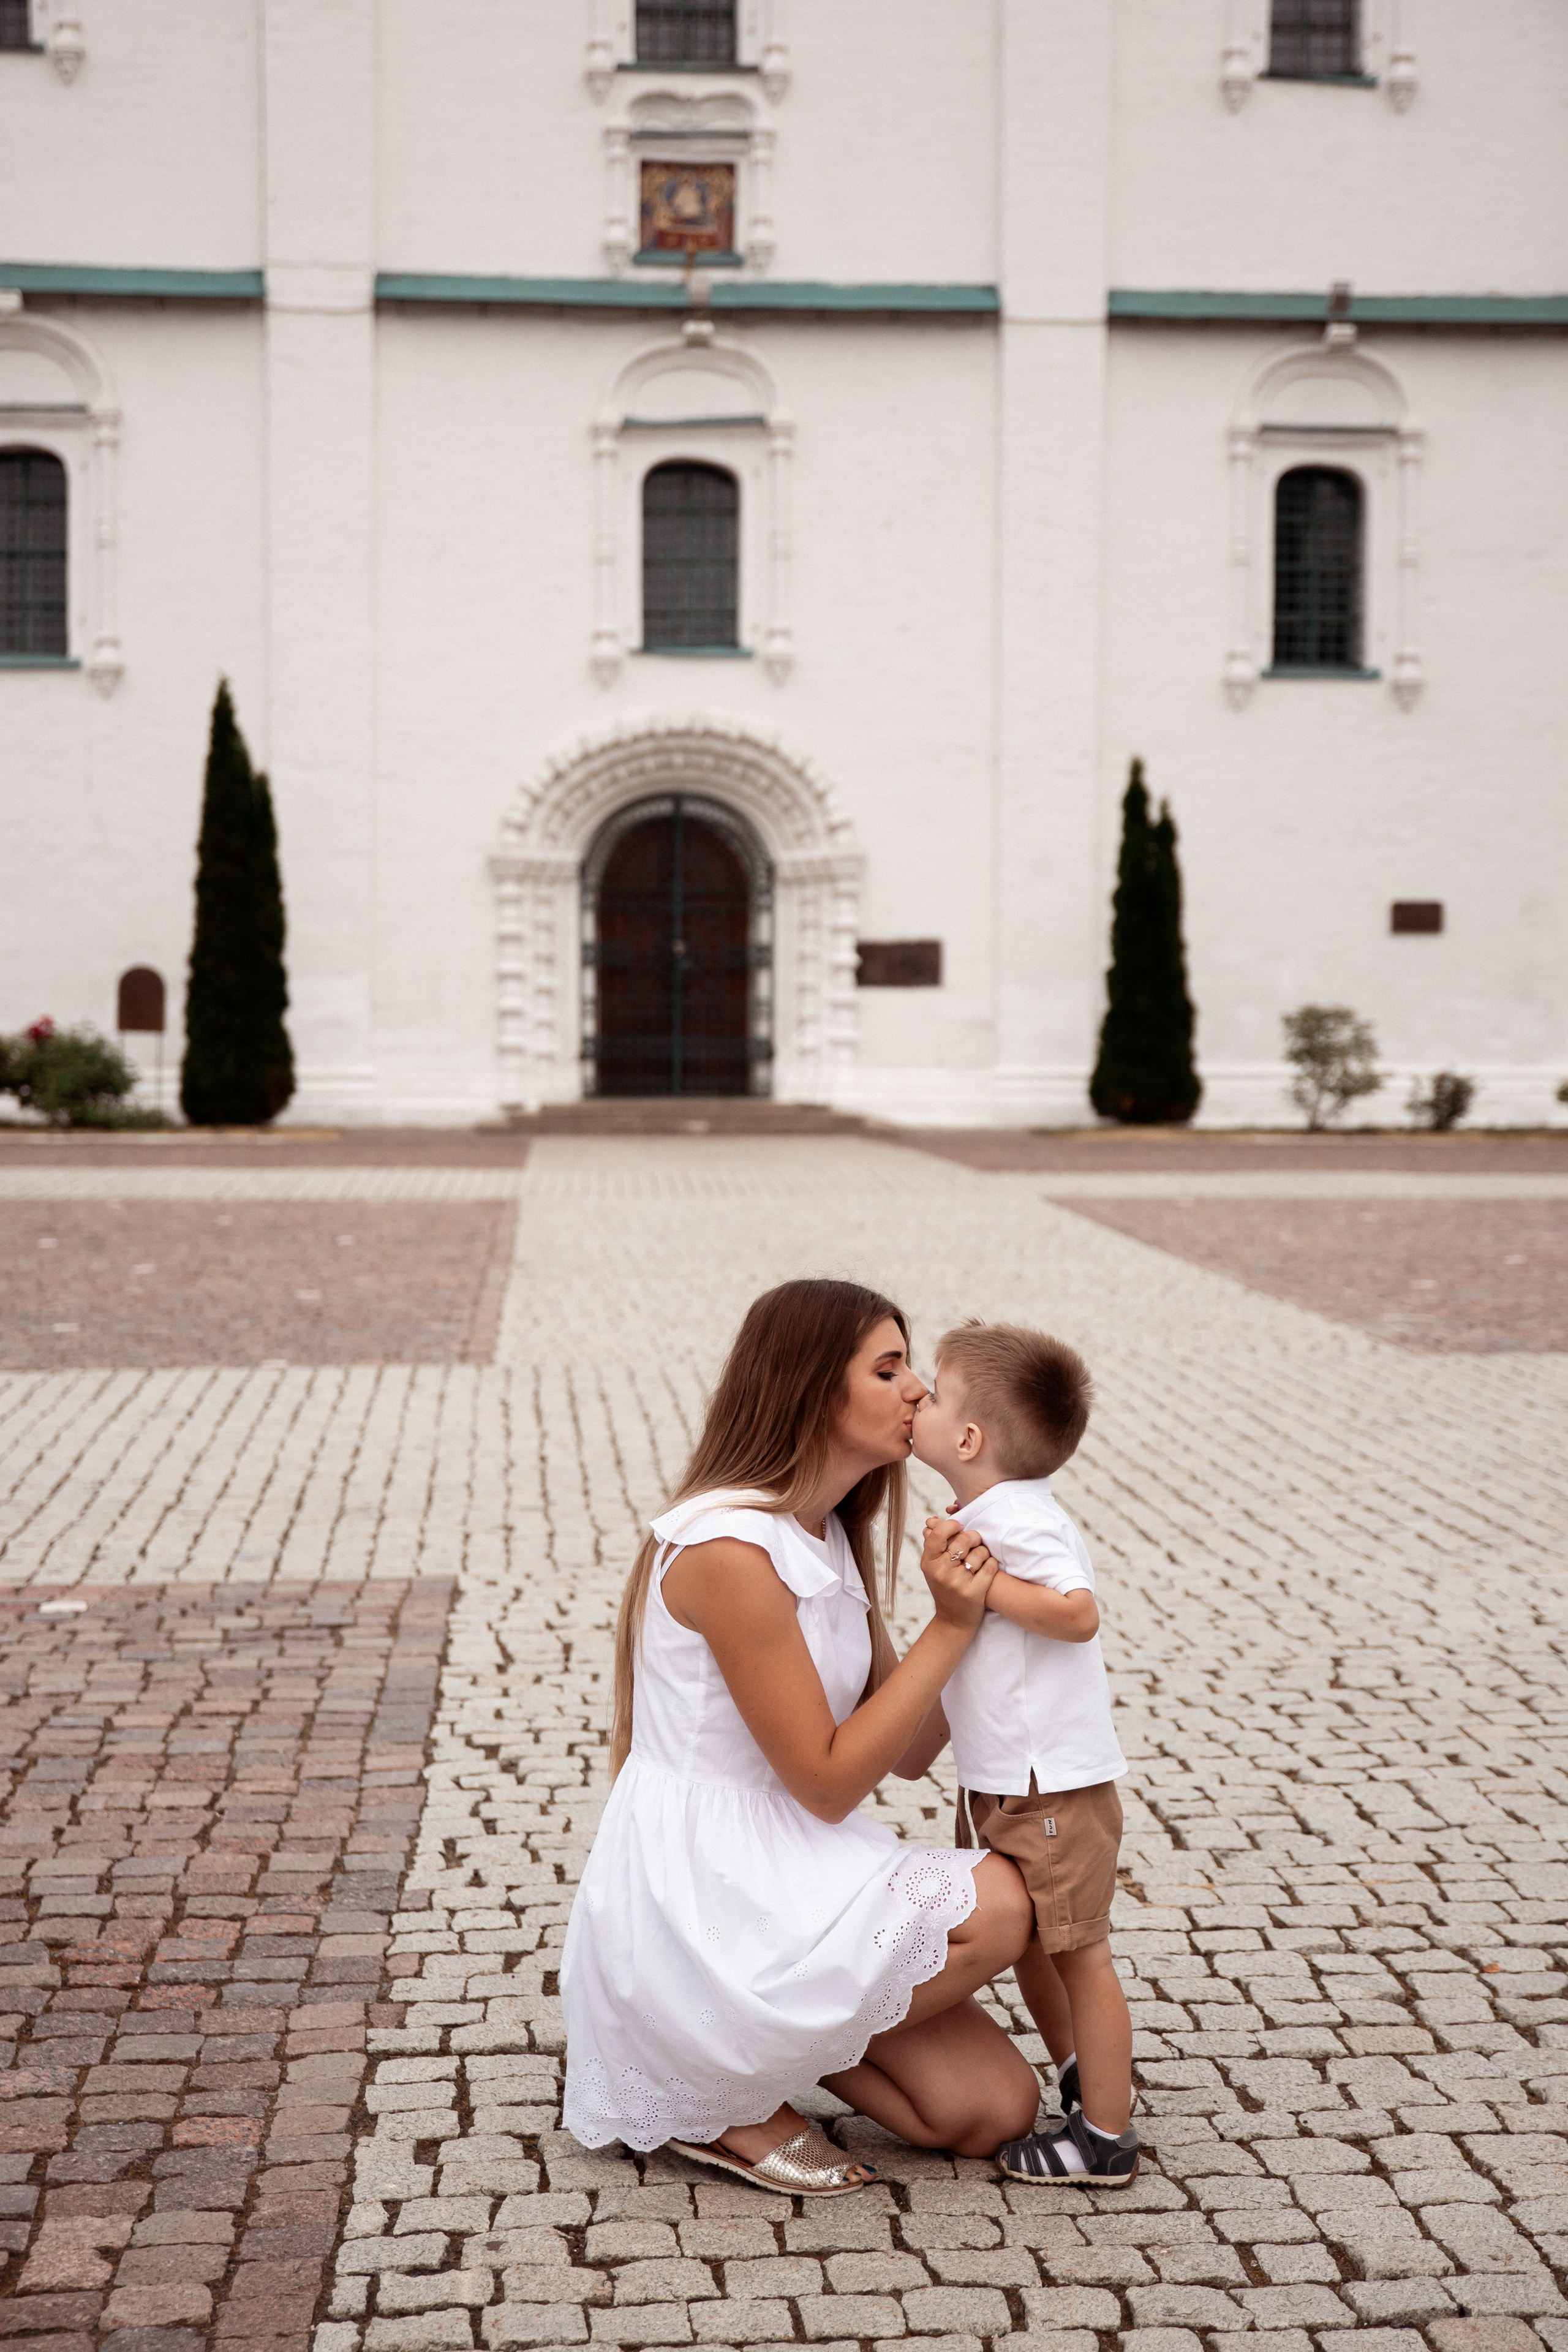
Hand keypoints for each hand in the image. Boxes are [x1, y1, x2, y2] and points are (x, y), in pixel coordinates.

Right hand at [919, 1515, 997, 1629]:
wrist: (953, 1620)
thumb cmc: (945, 1587)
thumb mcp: (933, 1567)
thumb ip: (934, 1543)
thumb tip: (932, 1519)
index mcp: (928, 1563)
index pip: (939, 1534)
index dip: (952, 1525)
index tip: (959, 1527)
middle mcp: (941, 1573)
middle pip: (964, 1539)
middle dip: (974, 1537)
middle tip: (974, 1542)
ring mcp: (957, 1584)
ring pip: (980, 1552)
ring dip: (984, 1553)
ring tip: (979, 1560)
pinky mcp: (974, 1593)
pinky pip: (991, 1566)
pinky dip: (992, 1565)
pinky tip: (987, 1569)